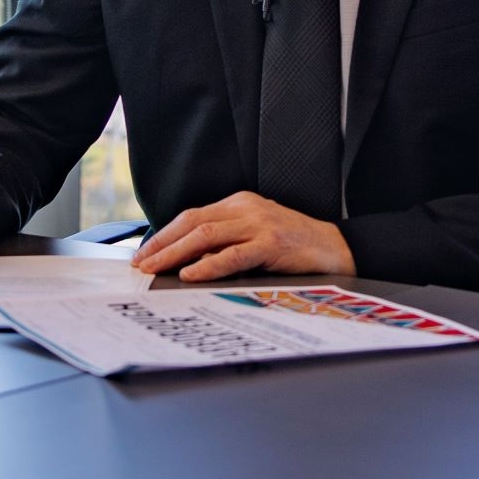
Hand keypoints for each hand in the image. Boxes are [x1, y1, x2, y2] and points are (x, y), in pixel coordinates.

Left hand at [135, 192, 354, 283]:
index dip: (164, 234)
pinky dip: (208, 264)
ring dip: (175, 254)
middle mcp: (246, 209)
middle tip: (140, 264)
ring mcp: (259, 224)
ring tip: (155, 270)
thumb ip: (227, 242)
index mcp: (240, 204)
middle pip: (192, 222)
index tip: (144, 253)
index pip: (192, 216)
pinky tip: (190, 274)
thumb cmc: (296, 247)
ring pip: (206, 235)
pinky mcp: (272, 243)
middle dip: (161, 244)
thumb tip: (187, 261)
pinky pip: (232, 254)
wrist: (338, 249)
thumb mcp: (256, 236)